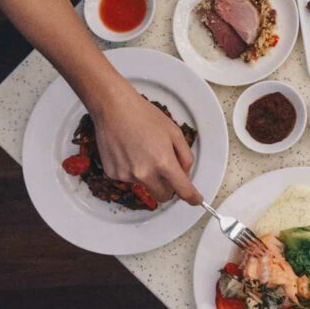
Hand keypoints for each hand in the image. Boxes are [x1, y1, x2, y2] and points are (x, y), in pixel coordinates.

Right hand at [91, 89, 202, 204]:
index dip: (192, 197)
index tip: (196, 200)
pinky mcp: (113, 174)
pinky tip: (130, 151)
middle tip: (168, 171)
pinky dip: (133, 170)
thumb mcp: (174, 132)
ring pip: (146, 186)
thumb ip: (185, 156)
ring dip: (149, 176)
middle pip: (163, 196)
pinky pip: (129, 179)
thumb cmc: (144, 116)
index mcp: (163, 162)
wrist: (113, 108)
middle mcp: (144, 173)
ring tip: (143, 151)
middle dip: (170, 188)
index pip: (182, 190)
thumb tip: (185, 174)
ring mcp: (126, 175)